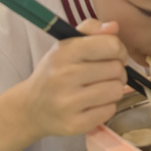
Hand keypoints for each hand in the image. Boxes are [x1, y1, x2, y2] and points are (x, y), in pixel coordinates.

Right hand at [11, 20, 128, 140]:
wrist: (31, 108)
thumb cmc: (55, 71)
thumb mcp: (67, 44)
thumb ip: (91, 30)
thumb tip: (114, 26)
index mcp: (65, 52)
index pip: (112, 45)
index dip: (119, 50)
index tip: (113, 55)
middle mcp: (65, 76)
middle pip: (117, 69)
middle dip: (117, 71)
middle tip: (105, 74)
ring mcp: (68, 102)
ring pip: (116, 91)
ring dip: (113, 89)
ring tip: (100, 88)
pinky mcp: (74, 124)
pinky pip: (110, 111)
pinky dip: (107, 107)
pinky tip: (93, 104)